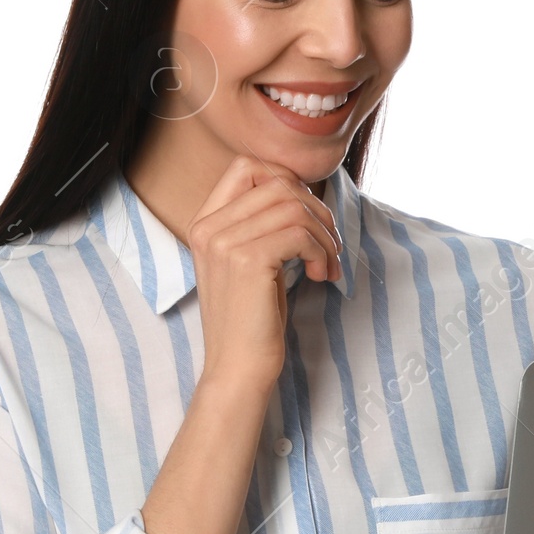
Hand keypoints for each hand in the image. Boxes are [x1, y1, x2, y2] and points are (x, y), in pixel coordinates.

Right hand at [185, 156, 341, 389]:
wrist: (238, 368)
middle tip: (328, 245)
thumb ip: (262, 224)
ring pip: (294, 207)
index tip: (307, 217)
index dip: (287, 181)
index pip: (246, 166)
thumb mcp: (251, 261)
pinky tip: (320, 276)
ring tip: (327, 264)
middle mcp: (208, 227)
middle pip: (278, 182)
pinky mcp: (247, 261)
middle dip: (316, 210)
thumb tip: (305, 194)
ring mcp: (224, 242)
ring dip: (324, 235)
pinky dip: (321, 252)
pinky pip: (300, 233)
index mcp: (205, 223)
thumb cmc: (252, 319)